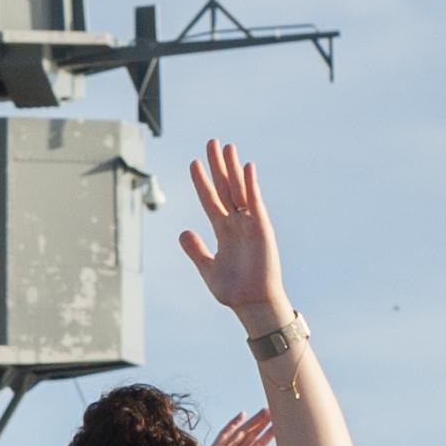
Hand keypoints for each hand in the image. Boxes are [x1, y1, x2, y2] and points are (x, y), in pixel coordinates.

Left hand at [175, 140, 289, 320]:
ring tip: (226, 147)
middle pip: (225, 187)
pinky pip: (255, 203)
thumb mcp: (207, 267)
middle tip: (211, 142)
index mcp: (223, 231)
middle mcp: (237, 222)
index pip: (210, 199)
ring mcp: (250, 224)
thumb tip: (183, 230)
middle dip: (217, 166)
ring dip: (233, 168)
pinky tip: (247, 168)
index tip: (193, 163)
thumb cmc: (233, 289)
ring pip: (240, 190)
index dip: (201, 181)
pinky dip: (251, 186)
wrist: (252, 303)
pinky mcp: (262, 229)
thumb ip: (195, 249)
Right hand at [197, 408, 274, 445]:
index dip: (268, 436)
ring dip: (252, 421)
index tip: (279, 426)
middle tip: (273, 411)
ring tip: (265, 411)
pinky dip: (232, 424)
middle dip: (262, 424)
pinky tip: (242, 415)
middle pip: (251, 435)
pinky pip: (224, 434)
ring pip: (241, 432)